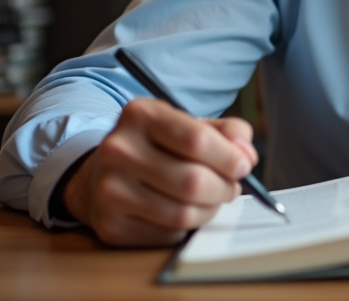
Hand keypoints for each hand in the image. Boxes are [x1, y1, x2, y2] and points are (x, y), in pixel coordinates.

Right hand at [62, 98, 258, 245]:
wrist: (103, 173)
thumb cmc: (158, 146)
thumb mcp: (189, 124)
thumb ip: (227, 132)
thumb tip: (246, 155)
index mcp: (140, 115)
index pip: (197, 140)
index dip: (229, 157)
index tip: (243, 166)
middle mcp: (118, 150)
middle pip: (193, 181)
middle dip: (224, 188)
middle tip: (231, 187)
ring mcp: (109, 190)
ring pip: (183, 214)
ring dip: (210, 210)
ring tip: (211, 199)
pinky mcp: (110, 225)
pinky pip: (169, 234)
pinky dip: (187, 226)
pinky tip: (183, 211)